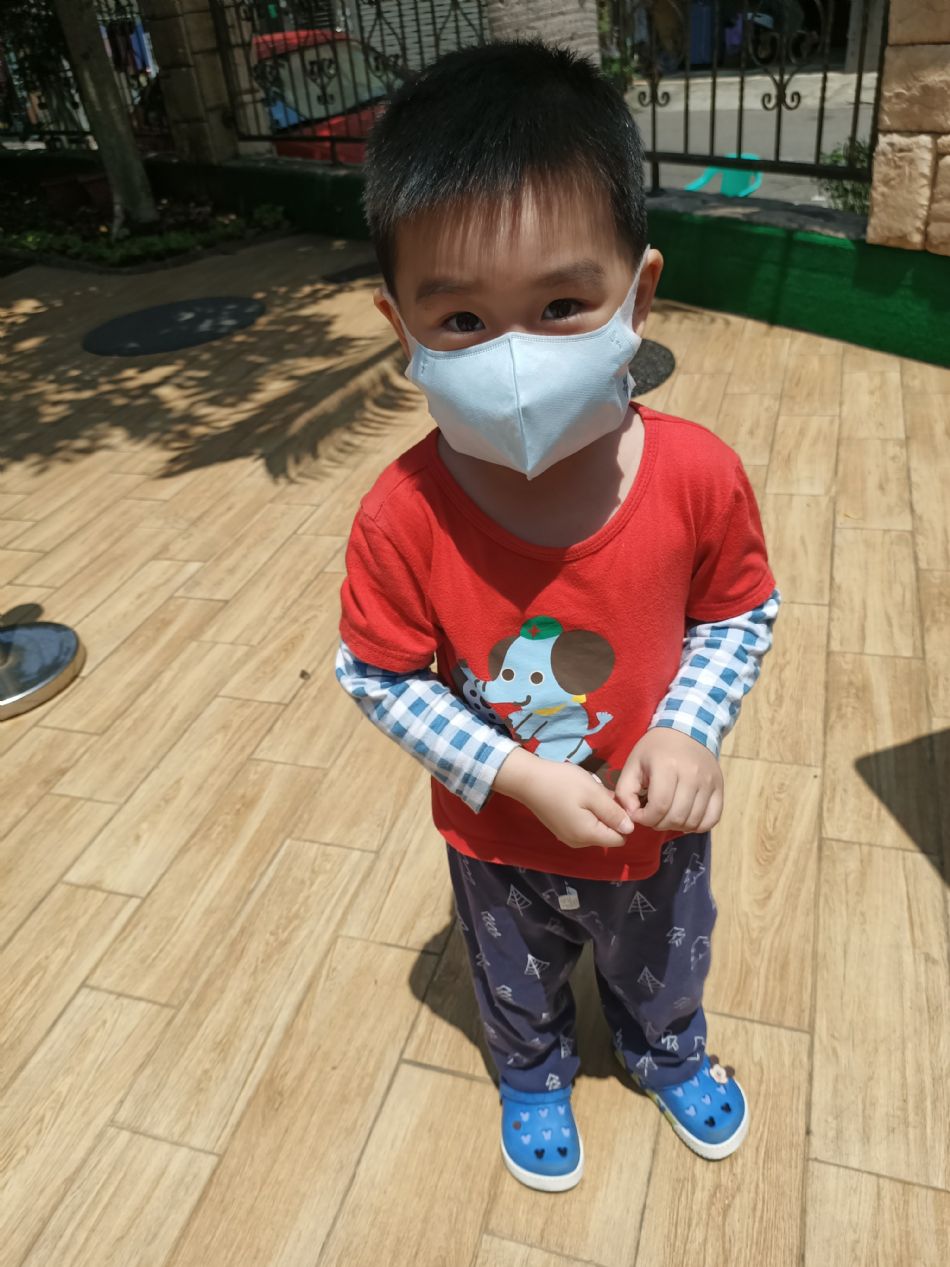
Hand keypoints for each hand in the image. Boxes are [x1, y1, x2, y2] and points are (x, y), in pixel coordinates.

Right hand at [495, 747, 632, 848]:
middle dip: (609, 815)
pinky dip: (586, 813)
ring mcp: (568, 837)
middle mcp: (579, 842)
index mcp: (588, 835)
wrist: (528, 780)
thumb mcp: (593, 793)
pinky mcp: (561, 830)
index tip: (614, 801)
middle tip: (600, 793)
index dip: (623, 820)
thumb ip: (613, 813)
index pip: (619, 839)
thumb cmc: (563, 783)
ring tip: (587, 793)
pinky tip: (577, 797)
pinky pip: (584, 826)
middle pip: (607, 834)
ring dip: (598, 812)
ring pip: (596, 829)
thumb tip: (630, 829)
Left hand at [616, 729, 722, 833]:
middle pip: (676, 817)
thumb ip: (625, 791)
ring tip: (667, 816)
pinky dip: (697, 826)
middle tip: (652, 815)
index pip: (659, 807)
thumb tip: (632, 816)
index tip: (639, 814)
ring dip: (676, 826)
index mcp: (667, 766)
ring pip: (693, 822)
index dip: (645, 819)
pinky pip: (712, 819)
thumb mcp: (633, 763)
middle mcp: (692, 775)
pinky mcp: (720, 788)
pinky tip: (685, 818)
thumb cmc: (655, 749)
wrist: (687, 730)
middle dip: (659, 824)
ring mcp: (709, 782)